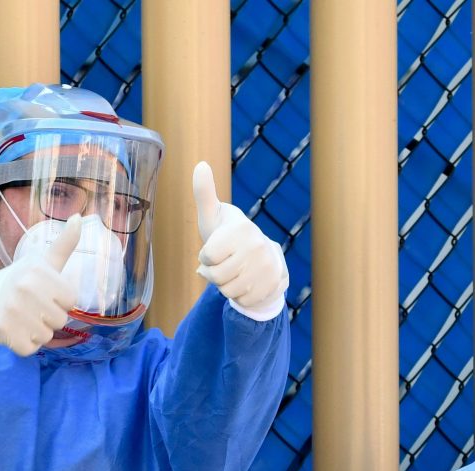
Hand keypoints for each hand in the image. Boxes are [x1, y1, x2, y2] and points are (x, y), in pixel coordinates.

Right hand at [0, 215, 81, 355]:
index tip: (44, 293)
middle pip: (60, 320)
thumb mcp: (42, 261)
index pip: (71, 300)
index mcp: (38, 271)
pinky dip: (25, 344)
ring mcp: (13, 310)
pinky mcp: (5, 331)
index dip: (60, 300)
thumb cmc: (19, 279)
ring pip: (47, 336)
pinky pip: (31, 348)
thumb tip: (80, 217)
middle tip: (31, 306)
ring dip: (37, 331)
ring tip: (23, 317)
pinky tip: (15, 330)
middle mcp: (25, 288)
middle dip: (49, 317)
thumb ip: (64, 243)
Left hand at [193, 161, 288, 320]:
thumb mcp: (213, 216)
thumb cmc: (227, 235)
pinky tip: (246, 282)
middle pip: (216, 277)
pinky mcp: (275, 285)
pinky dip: (240, 296)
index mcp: (241, 228)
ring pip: (228, 291)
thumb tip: (200, 164)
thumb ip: (204, 193)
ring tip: (234, 272)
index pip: (207, 257)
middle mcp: (258, 246)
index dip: (205, 257)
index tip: (214, 249)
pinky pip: (243, 301)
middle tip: (223, 263)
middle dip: (214, 274)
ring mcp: (268, 267)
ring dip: (226, 286)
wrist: (262, 256)